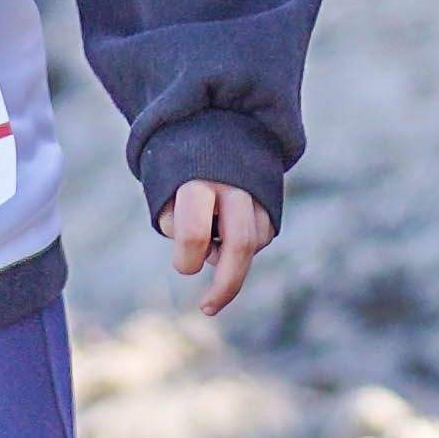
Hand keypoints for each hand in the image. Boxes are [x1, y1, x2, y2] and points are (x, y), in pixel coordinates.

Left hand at [163, 177, 272, 318]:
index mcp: (196, 180)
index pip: (193, 233)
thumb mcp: (165, 194)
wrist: (213, 129)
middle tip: (208, 308)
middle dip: (226, 284)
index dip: (186, 261)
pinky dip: (243, 243)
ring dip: (231, 256)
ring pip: (254, 242)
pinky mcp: (273, 197)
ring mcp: (258, 189)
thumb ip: (182, 227)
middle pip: (240, 245)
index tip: (184, 267)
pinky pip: (263, 235)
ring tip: (211, 232)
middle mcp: (233, 184)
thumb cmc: (179, 172)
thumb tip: (207, 258)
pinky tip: (227, 225)